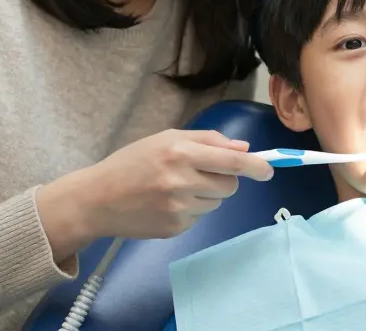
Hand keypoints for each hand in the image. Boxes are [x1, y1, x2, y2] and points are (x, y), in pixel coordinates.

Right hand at [37, 129, 273, 261]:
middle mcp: (181, 180)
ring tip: (175, 189)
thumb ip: (207, 140)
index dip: (255, 166)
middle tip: (199, 174)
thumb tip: (244, 147)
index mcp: (180, 152)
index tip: (269, 170)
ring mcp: (178, 208)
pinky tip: (165, 204)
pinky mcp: (174, 228)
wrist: (96, 199)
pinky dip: (190, 210)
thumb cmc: (132, 162)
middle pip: (229, 185)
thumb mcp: (165, 138)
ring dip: (206, 195)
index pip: (231, 160)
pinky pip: (199, 218)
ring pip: (216, 202)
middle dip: (223, 180)